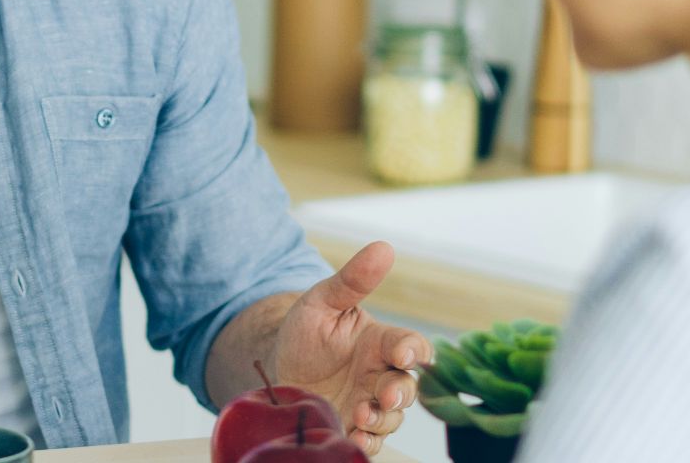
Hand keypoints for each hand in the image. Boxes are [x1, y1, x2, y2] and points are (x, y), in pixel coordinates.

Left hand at [268, 242, 429, 455]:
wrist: (275, 369)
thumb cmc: (304, 332)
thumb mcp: (322, 302)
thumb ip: (352, 280)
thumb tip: (384, 247)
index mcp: (379, 343)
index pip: (411, 346)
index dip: (414, 351)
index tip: (402, 355)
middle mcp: (380, 375)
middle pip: (408, 387)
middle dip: (400, 393)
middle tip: (383, 395)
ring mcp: (368, 404)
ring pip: (393, 417)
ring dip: (382, 419)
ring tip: (359, 415)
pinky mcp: (353, 428)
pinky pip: (372, 441)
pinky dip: (369, 442)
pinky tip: (355, 438)